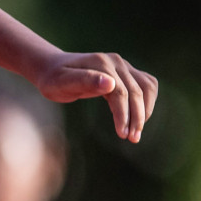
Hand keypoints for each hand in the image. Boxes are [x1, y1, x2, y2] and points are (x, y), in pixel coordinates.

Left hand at [34, 51, 157, 142]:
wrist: (52, 68)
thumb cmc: (54, 79)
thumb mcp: (61, 83)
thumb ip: (83, 81)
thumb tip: (110, 84)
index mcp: (101, 64)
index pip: (120, 92)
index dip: (123, 114)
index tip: (122, 135)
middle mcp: (115, 61)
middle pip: (136, 91)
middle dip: (136, 117)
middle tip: (132, 139)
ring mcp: (123, 65)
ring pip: (147, 87)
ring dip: (145, 110)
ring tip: (136, 132)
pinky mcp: (127, 71)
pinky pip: (147, 85)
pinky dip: (147, 101)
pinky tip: (138, 118)